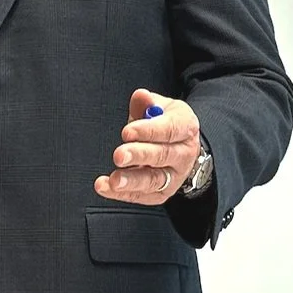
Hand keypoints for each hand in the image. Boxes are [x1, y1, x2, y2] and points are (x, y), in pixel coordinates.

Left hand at [94, 89, 200, 204]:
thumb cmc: (166, 123)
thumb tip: (141, 96)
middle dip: (138, 156)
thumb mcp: (161, 107)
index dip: (147, 131)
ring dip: (132, 181)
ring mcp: (175, 176)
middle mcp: (183, 154)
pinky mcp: (162, 192)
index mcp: (185, 128)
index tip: (126, 132)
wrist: (181, 146)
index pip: (168, 130)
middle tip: (119, 155)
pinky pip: (143, 196)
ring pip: (154, 181)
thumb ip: (147, 102)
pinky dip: (123, 194)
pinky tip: (106, 187)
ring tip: (114, 180)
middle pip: (162, 156)